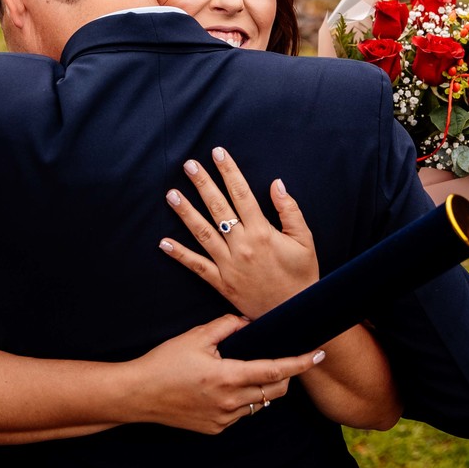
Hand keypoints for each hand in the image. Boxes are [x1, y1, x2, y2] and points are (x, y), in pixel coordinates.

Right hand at [130, 315, 323, 433]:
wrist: (138, 394)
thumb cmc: (165, 362)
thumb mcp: (196, 336)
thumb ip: (227, 325)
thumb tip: (247, 321)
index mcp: (228, 377)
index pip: (276, 371)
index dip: (300, 363)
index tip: (318, 355)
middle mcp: (230, 402)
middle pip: (275, 391)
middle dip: (286, 375)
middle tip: (284, 359)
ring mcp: (223, 419)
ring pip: (259, 404)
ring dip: (263, 388)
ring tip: (248, 370)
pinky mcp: (215, 429)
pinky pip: (241, 413)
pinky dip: (244, 399)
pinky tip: (228, 386)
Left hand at [160, 146, 317, 317]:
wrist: (295, 314)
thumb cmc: (302, 275)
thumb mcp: (305, 240)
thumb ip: (290, 210)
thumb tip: (276, 184)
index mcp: (263, 232)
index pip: (242, 194)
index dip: (229, 172)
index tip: (218, 153)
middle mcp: (242, 246)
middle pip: (218, 208)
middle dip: (202, 184)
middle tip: (189, 165)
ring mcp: (229, 265)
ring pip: (202, 233)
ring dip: (185, 213)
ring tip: (171, 194)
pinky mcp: (221, 283)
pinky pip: (197, 266)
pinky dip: (179, 255)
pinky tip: (163, 242)